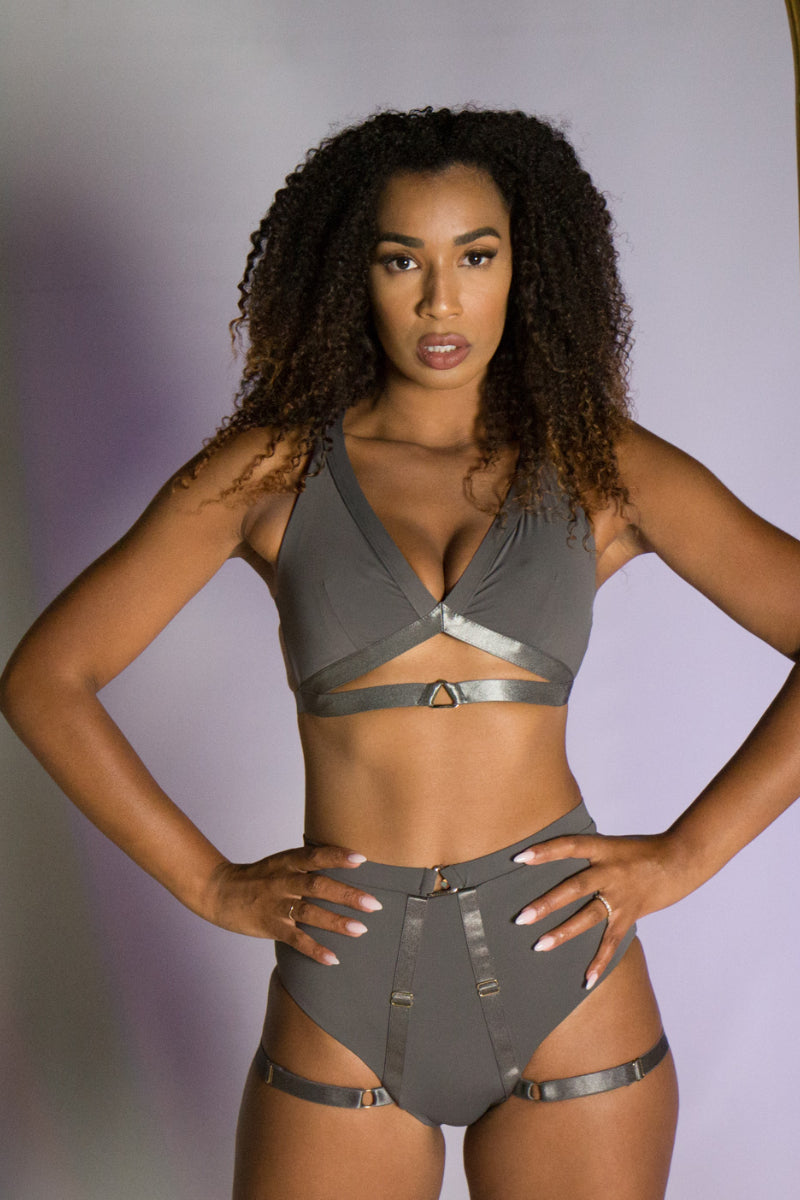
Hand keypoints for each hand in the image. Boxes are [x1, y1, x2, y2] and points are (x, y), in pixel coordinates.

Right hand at [203, 844, 381, 964]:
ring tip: (360, 930)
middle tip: (374, 904)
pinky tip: (333, 959)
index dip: (337, 856)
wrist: (220, 891)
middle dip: (347, 895)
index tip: (362, 859)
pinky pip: (295, 939)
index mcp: (286, 862)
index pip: (315, 856)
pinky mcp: (270, 926)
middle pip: (318, 885)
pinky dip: (314, 949)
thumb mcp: (280, 862)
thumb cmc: (258, 877)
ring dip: (336, 922)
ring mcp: (275, 904)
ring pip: (309, 912)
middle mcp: (282, 881)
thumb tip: (342, 866)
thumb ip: (306, 865)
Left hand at [512, 831, 686, 988]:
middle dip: (546, 903)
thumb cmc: (641, 849)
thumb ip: (587, 853)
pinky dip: (599, 961)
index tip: (519, 858)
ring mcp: (621, 895)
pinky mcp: (631, 914)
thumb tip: (554, 859)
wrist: (680, 859)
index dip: (545, 850)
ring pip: (588, 916)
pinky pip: (612, 941)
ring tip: (539, 945)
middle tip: (521, 917)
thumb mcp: (611, 843)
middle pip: (574, 888)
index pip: (569, 846)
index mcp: (603, 848)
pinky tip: (585, 979)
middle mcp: (610, 871)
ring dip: (563, 932)